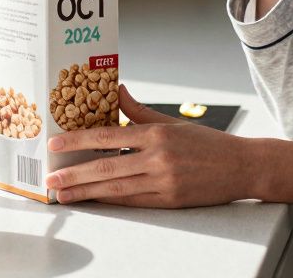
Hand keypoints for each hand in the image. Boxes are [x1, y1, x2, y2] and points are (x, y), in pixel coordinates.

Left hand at [45, 85, 253, 207]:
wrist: (242, 166)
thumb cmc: (207, 143)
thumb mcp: (172, 122)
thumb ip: (139, 111)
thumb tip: (114, 90)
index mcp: (157, 133)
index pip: (108, 136)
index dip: (78, 140)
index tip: (55, 144)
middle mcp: (158, 157)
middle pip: (106, 167)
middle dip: (74, 173)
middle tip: (50, 177)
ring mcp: (164, 182)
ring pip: (116, 188)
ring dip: (85, 192)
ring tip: (63, 194)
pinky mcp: (170, 201)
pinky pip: (133, 202)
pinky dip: (110, 202)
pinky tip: (93, 201)